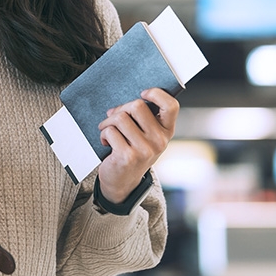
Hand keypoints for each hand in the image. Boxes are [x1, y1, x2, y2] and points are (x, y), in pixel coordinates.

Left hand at [96, 87, 178, 203]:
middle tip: (114, 118)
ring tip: (108, 131)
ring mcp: (145, 149)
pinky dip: (104, 134)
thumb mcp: (144, 135)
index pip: (171, 106)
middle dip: (120, 109)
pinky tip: (107, 143)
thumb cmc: (132, 151)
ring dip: (108, 122)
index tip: (143, 93)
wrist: (122, 182)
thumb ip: (141, 118)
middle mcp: (159, 140)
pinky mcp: (128, 156)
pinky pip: (110, 131)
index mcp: (166, 131)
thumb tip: (122, 105)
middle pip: (137, 105)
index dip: (156, 94)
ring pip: (120, 118)